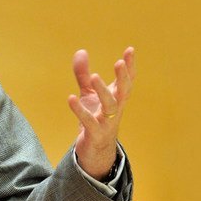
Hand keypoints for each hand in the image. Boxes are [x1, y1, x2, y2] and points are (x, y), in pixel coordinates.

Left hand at [67, 47, 135, 180]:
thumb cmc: (95, 119)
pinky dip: (80, 110)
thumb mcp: (88, 94)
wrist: (95, 151)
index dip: (130, 66)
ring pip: (110, 106)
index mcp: (117, 98)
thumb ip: (84, 74)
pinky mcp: (95, 134)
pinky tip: (71, 98)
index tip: (130, 49)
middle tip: (119, 63)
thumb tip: (81, 51)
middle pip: (124, 92)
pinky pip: (89, 122)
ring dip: (104, 91)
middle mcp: (116, 109)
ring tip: (95, 76)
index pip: (127, 80)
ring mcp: (107, 122)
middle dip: (123, 77)